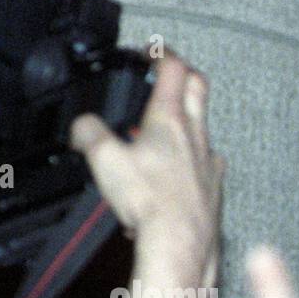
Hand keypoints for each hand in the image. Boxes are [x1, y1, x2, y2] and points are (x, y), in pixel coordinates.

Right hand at [70, 53, 224, 297]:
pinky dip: (192, 163)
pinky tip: (176, 177)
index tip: (150, 53)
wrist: (181, 244)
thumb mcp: (103, 159)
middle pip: (199, 91)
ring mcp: (210, 164)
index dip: (162, 54)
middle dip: (183, 78)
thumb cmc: (150, 203)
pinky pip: (207, 167)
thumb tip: (82, 128)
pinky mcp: (215, 190)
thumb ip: (89, 133)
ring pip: (204, 131)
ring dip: (188, 125)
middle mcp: (197, 138)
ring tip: (165, 134)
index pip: (175, 68)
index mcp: (171, 120)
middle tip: (168, 78)